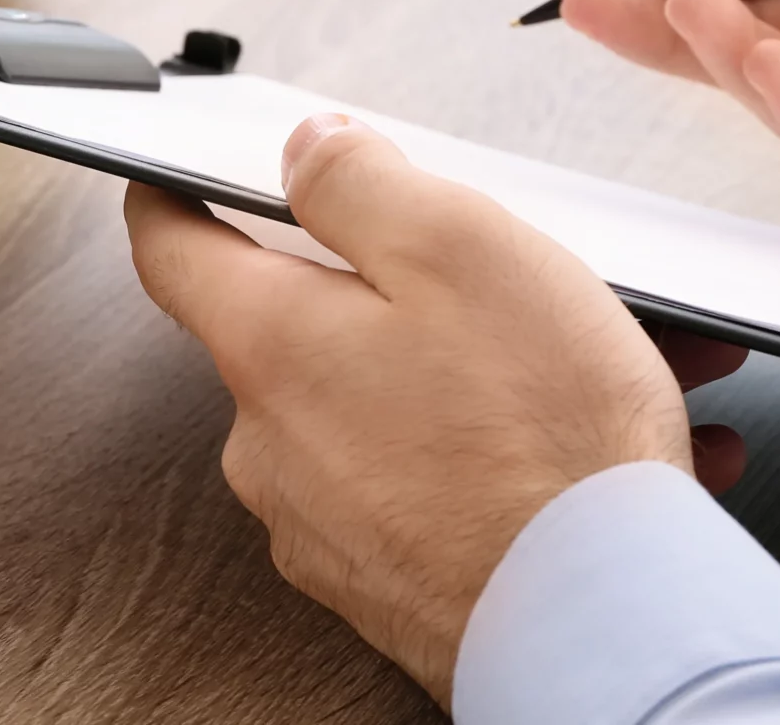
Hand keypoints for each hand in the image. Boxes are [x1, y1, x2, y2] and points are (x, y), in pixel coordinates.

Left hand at [125, 115, 745, 705]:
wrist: (606, 628)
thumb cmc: (539, 440)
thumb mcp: (454, 246)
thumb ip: (360, 183)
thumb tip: (305, 151)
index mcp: (271, 346)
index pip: (173, 250)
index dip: (177, 195)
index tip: (180, 174)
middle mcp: (275, 445)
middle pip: (303, 328)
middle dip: (397, 290)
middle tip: (498, 276)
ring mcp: (326, 524)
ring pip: (389, 406)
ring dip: (478, 377)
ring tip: (600, 368)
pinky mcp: (391, 583)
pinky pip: (436, 484)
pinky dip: (504, 454)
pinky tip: (603, 450)